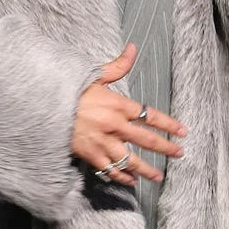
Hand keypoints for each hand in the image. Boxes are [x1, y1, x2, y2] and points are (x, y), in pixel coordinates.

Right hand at [71, 43, 187, 184]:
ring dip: (147, 170)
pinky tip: (131, 180)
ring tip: (158, 176)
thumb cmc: (70, 89)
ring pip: (131, 161)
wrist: (45, 106)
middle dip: (166, 148)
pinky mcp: (90, 155)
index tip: (182, 131)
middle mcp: (115, 126)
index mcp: (119, 105)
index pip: (151, 116)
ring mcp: (103, 143)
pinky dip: (122, 177)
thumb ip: (118, 66)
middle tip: (179, 154)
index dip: (169, 124)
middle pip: (147, 140)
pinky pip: (111, 170)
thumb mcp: (96, 75)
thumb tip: (133, 48)